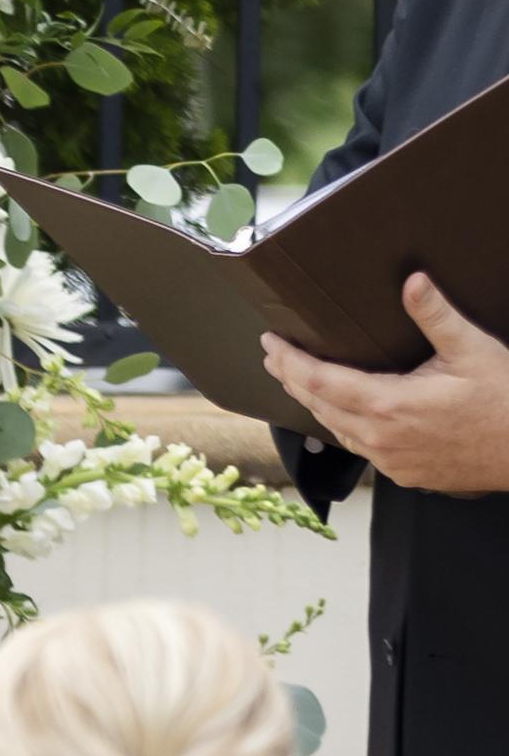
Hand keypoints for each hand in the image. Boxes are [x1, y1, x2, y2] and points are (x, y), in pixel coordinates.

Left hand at [264, 273, 508, 492]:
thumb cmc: (507, 400)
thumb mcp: (473, 350)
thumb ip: (436, 315)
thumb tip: (413, 281)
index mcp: (389, 405)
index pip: (317, 381)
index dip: (288, 360)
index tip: (270, 343)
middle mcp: (382, 438)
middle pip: (317, 405)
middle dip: (291, 378)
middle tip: (274, 356)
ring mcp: (392, 461)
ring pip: (336, 430)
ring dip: (313, 404)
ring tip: (298, 381)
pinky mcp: (405, 475)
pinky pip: (360, 448)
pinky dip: (342, 427)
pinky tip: (341, 414)